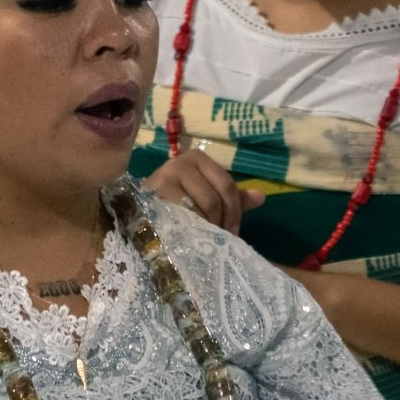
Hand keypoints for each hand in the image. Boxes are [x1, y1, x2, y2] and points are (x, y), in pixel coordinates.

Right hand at [144, 147, 262, 231]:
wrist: (138, 211)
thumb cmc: (175, 202)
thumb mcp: (205, 196)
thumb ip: (231, 198)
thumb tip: (261, 197)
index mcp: (197, 158)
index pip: (227, 185)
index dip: (234, 212)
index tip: (232, 233)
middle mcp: (180, 162)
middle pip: (214, 199)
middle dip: (219, 224)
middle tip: (216, 241)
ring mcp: (165, 177)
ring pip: (199, 210)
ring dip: (205, 230)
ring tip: (202, 241)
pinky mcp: (153, 195)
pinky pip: (181, 217)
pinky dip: (189, 231)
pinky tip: (186, 238)